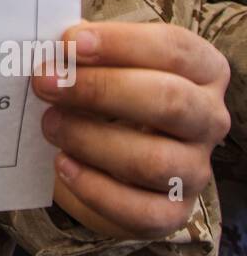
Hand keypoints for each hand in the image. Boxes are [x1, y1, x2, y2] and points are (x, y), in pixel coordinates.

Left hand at [33, 21, 229, 238]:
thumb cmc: (111, 97)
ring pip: (153, 159)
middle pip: (168, 100)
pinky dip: (94, 188)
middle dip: (99, 89)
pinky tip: (63, 165)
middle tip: (45, 82)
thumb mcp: (106, 66)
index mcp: (203, 70)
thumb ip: (85, 55)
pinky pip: (138, 209)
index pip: (174, 49)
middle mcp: (208, 119)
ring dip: (90, 139)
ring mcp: (195, 169)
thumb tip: (52, 50)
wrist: (112, 160)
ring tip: (49, 124)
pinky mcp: (173, 212)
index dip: (121, 43)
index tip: (69, 43)